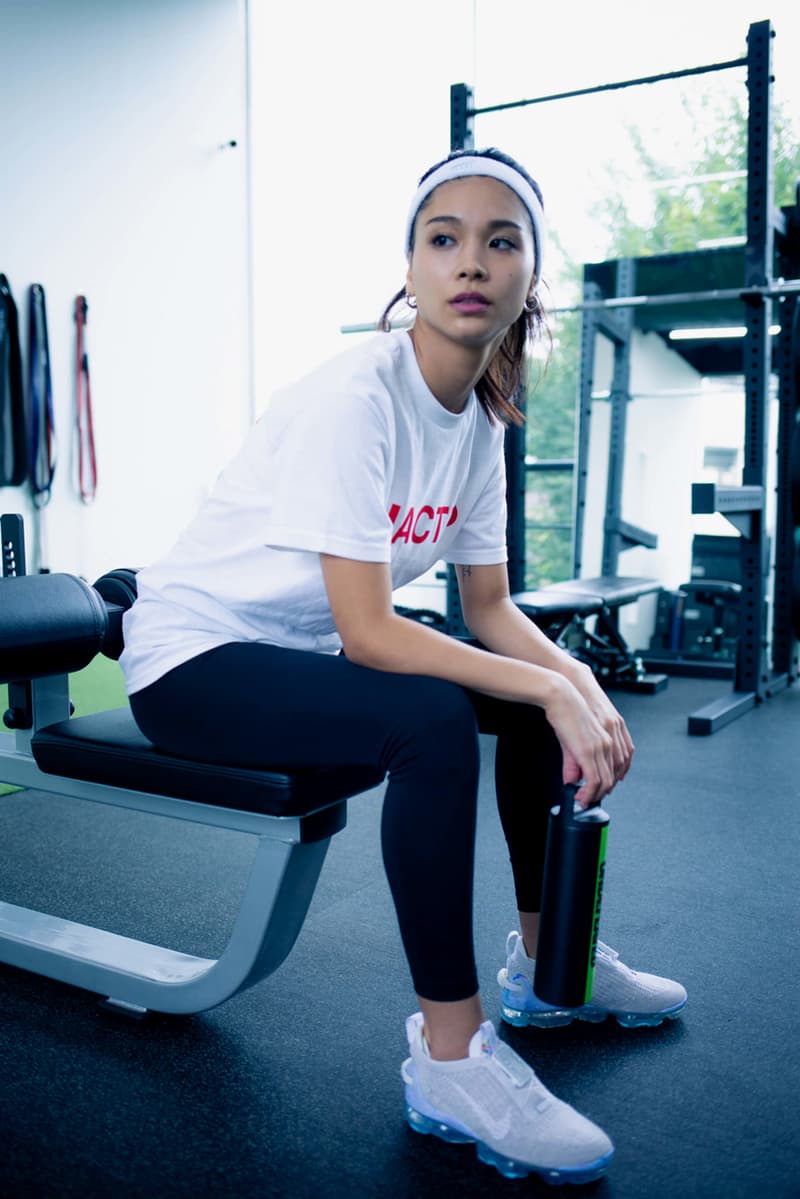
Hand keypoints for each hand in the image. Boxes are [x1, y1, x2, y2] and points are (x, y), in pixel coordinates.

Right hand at [543, 674, 629, 808]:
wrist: (561, 696)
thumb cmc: (569, 709)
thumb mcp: (574, 736)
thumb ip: (574, 761)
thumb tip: (573, 778)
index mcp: (611, 734)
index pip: (621, 764)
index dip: (613, 780)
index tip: (602, 788)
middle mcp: (609, 742)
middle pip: (613, 776)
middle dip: (602, 792)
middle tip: (589, 799)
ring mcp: (600, 748)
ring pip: (605, 782)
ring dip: (594, 795)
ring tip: (583, 800)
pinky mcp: (588, 752)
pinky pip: (594, 780)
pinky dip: (588, 793)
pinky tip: (580, 796)